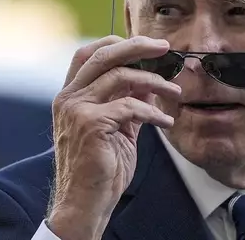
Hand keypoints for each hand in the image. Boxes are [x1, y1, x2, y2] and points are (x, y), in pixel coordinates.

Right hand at [47, 36, 180, 239]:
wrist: (86, 202)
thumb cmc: (101, 167)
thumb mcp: (118, 127)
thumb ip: (129, 101)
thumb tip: (150, 80)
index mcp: (71, 95)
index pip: (88, 54)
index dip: (117, 43)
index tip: (147, 45)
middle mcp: (69, 98)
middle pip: (103, 55)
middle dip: (137, 47)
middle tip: (165, 48)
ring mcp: (77, 109)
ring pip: (120, 77)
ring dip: (154, 81)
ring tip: (174, 91)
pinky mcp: (91, 124)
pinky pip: (130, 106)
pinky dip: (153, 111)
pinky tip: (166, 120)